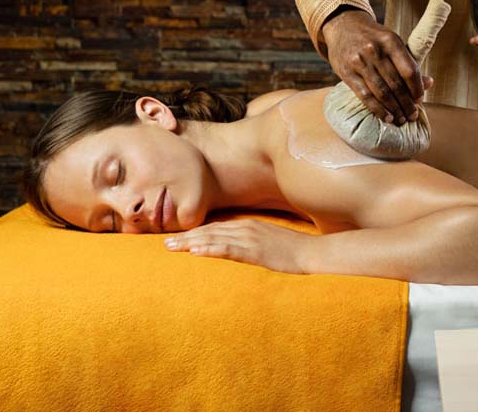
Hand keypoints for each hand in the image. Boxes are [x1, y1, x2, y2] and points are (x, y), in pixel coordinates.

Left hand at [164, 219, 311, 273]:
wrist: (312, 252)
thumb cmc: (294, 249)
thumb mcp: (270, 241)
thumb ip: (252, 242)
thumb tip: (239, 248)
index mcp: (248, 225)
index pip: (216, 228)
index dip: (195, 233)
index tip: (178, 238)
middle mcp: (245, 228)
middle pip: (209, 231)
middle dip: (186, 237)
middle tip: (165, 244)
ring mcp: (249, 238)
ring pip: (213, 238)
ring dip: (191, 243)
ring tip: (172, 248)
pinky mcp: (254, 250)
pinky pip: (228, 249)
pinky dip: (210, 249)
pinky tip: (196, 252)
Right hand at [321, 8, 432, 123]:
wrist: (343, 26)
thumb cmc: (373, 37)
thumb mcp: (391, 42)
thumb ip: (408, 62)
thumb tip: (429, 83)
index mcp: (390, 41)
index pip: (409, 70)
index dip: (417, 88)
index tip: (420, 100)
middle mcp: (375, 51)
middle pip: (396, 84)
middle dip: (407, 103)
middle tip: (412, 115)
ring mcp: (360, 62)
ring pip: (382, 92)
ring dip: (394, 109)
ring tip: (401, 119)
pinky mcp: (347, 73)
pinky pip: (365, 96)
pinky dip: (378, 109)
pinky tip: (387, 117)